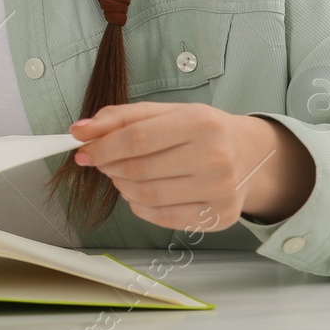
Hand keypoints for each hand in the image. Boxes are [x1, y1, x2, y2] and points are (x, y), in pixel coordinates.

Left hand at [69, 103, 315, 231]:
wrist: (250, 155)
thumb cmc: (201, 130)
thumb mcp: (165, 112)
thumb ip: (121, 117)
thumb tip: (80, 131)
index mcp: (201, 122)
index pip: (137, 138)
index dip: (102, 146)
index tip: (81, 149)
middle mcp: (215, 158)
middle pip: (139, 170)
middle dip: (110, 166)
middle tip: (102, 160)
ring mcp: (220, 192)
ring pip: (147, 196)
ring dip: (122, 186)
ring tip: (122, 174)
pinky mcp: (219, 217)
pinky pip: (161, 217)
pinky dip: (139, 205)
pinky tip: (141, 191)